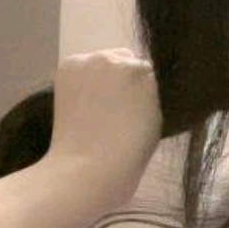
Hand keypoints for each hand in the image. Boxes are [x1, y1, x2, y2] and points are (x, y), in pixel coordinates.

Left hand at [45, 49, 163, 215]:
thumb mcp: (158, 122)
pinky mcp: (71, 64)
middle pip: (131, 62)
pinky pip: (84, 65)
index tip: (142, 111)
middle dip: (127, 79)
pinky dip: (84, 77)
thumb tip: (147, 86)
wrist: (87, 169)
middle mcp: (127, 60)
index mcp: (154, 78)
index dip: (149, 92)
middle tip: (119, 109)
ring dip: (106, 76)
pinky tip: (83, 101)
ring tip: (98, 107)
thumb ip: (155, 96)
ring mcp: (96, 59)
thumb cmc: (129, 157)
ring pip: (107, 61)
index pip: (156, 74)